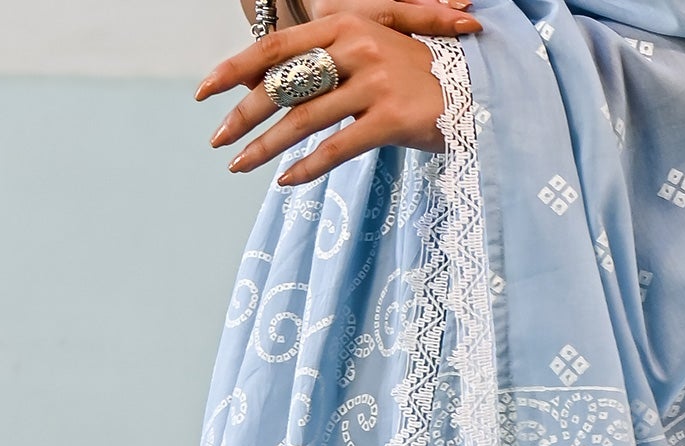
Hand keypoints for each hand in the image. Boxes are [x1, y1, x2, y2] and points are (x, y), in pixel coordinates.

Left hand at [197, 4, 481, 183]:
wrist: (479, 94)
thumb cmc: (420, 78)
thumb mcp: (374, 53)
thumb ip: (329, 62)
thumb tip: (274, 85)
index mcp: (345, 25)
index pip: (277, 47)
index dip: (235, 69)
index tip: (205, 92)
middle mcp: (356, 47)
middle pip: (285, 84)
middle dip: (244, 115)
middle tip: (218, 139)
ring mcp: (374, 82)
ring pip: (304, 118)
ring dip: (266, 147)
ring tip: (240, 166)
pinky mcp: (390, 118)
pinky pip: (337, 147)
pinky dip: (308, 166)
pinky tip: (286, 181)